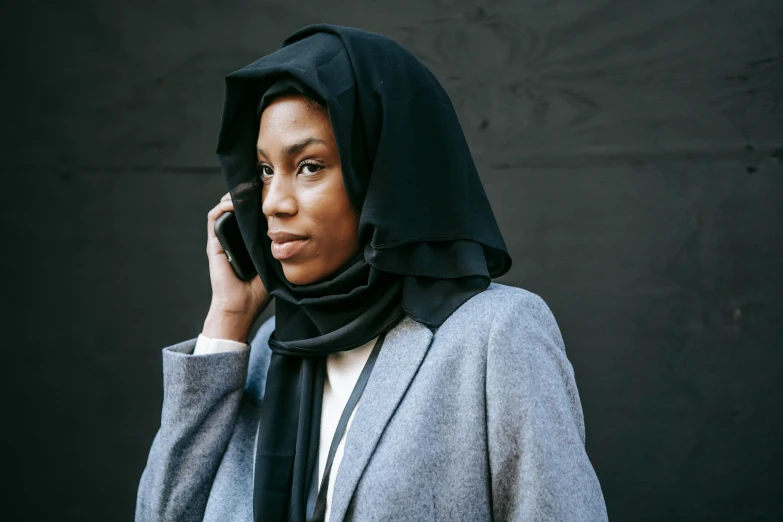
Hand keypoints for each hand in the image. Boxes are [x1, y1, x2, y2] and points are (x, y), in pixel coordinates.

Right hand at [202, 192, 270, 342]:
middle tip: (260, 183)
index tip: (271, 189)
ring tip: (246, 189)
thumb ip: (281, 246)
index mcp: (250, 241)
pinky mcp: (214, 244)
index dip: (260, 200)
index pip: (254, 214)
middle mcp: (236, 238)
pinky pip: (214, 219)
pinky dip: (221, 207)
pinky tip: (232, 203)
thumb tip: (297, 229)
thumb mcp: (275, 261)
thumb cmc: (259, 290)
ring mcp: (224, 239)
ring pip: (225, 208)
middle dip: (248, 193)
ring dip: (233, 196)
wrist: (241, 306)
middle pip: (239, 208)